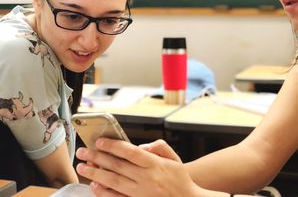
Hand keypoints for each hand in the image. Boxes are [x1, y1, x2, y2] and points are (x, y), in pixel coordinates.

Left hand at [76, 139, 200, 196]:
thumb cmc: (179, 179)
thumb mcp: (174, 158)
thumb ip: (159, 147)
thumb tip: (141, 146)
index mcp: (155, 164)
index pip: (130, 152)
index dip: (113, 146)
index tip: (99, 141)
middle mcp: (146, 178)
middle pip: (117, 166)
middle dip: (97, 157)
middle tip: (83, 152)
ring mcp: (140, 193)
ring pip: (113, 181)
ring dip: (96, 174)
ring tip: (82, 167)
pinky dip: (104, 193)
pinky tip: (94, 186)